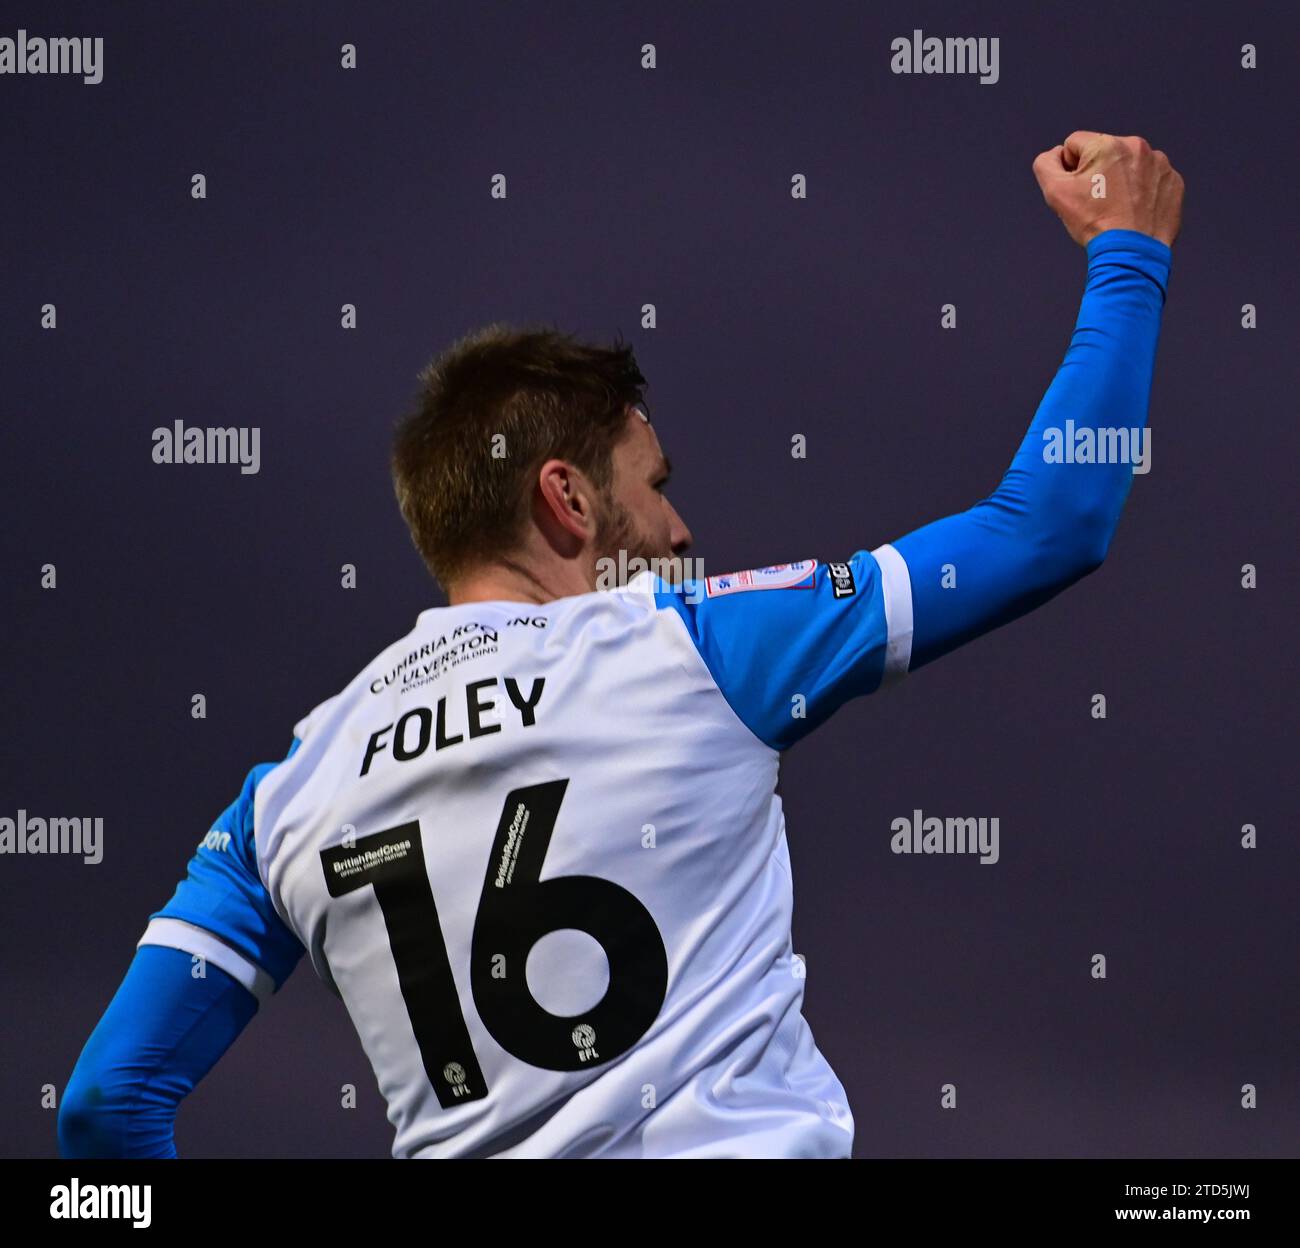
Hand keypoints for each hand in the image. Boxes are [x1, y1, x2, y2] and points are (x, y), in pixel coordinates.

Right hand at [1033, 131, 1183, 247]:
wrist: (1132, 252)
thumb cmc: (1094, 223)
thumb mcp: (1055, 193)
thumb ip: (1046, 163)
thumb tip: (1056, 154)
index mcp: (1107, 144)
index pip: (1075, 144)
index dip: (1069, 168)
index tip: (1079, 190)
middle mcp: (1137, 147)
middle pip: (1104, 153)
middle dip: (1097, 173)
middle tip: (1097, 202)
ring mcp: (1160, 163)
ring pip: (1129, 166)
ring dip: (1120, 181)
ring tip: (1117, 208)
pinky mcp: (1173, 181)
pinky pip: (1151, 180)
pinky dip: (1141, 193)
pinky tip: (1135, 211)